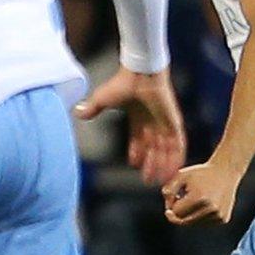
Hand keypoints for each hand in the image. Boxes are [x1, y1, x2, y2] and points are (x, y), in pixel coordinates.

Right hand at [75, 68, 187, 186]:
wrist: (140, 73)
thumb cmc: (123, 83)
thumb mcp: (103, 99)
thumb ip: (92, 108)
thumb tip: (76, 112)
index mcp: (139, 117)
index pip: (139, 139)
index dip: (137, 153)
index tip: (134, 165)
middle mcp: (153, 121)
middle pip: (153, 148)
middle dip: (150, 164)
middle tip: (147, 179)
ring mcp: (165, 122)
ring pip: (166, 150)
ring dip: (162, 165)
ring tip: (157, 180)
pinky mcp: (174, 123)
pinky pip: (178, 145)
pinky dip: (175, 159)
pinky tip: (172, 171)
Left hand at [164, 158, 241, 225]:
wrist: (226, 172)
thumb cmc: (200, 173)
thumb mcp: (181, 175)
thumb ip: (169, 190)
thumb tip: (168, 210)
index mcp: (199, 197)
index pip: (176, 212)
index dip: (171, 204)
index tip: (176, 195)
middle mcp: (211, 208)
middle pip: (184, 221)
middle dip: (178, 212)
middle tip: (181, 198)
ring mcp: (218, 215)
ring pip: (194, 223)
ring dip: (190, 214)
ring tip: (196, 198)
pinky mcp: (223, 219)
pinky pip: (204, 223)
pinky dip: (201, 215)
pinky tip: (207, 203)